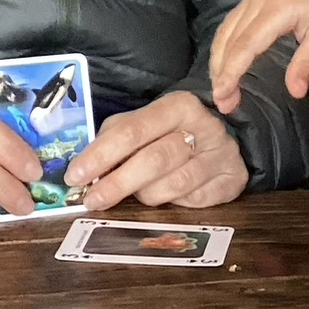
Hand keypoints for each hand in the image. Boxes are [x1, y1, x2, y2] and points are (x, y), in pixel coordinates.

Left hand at [62, 90, 248, 210]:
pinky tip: (168, 196)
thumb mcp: (144, 124)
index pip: (132, 131)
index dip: (100, 155)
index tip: (76, 176)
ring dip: (146, 195)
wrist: (225, 138)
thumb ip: (115, 139)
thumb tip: (86, 169)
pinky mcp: (233, 180)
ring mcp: (221, 155)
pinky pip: (195, 201)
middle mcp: (204, 127)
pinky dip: (175, 203)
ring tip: (135, 195)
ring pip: (174, 184)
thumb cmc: (173, 132)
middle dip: (118, 183)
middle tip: (92, 200)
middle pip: (154, 159)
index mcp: (178, 105)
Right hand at [208, 0, 308, 114]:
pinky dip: (223, 45)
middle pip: (229, 40)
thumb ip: (308, 63)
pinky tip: (224, 63)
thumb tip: (295, 93)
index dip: (231, 73)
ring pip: (225, 31)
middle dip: (221, 73)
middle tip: (221, 103)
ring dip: (218, 60)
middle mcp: (258, 0)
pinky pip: (230, 22)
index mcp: (276, 10)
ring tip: (220, 89)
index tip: (223, 97)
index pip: (245, 46)